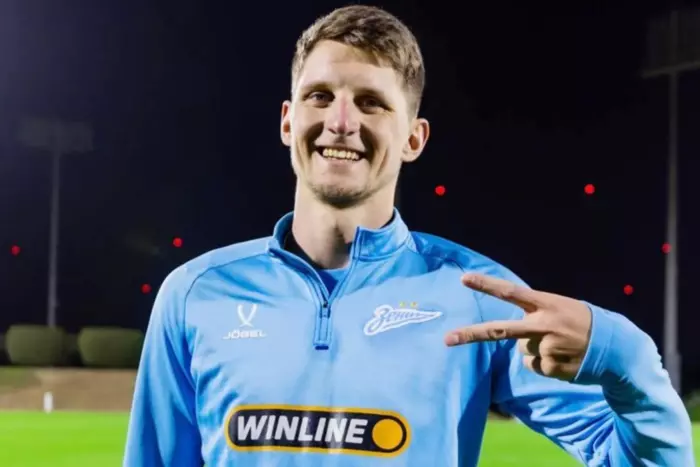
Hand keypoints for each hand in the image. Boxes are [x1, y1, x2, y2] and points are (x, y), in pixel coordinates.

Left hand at [445, 273, 592, 381]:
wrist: (617, 349)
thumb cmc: (583, 322)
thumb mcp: (561, 307)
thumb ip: (535, 314)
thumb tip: (512, 337)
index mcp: (546, 304)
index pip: (510, 292)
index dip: (487, 285)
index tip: (464, 279)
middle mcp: (542, 325)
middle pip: (499, 330)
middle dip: (470, 335)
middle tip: (447, 339)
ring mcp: (544, 348)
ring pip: (522, 350)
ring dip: (536, 348)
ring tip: (560, 344)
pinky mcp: (549, 368)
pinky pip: (535, 365)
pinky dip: (546, 363)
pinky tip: (564, 357)